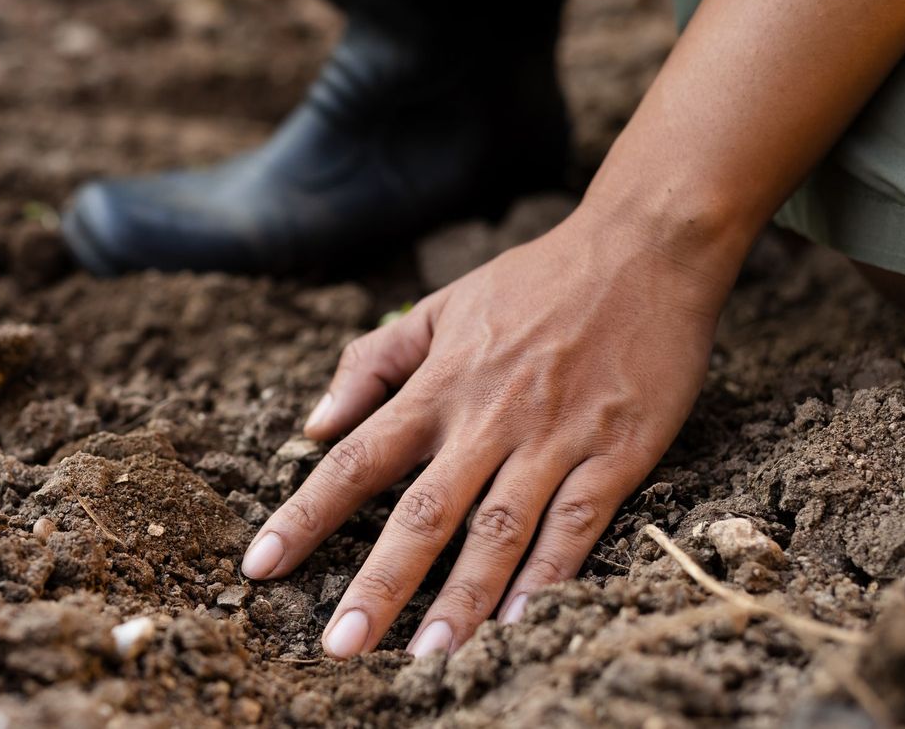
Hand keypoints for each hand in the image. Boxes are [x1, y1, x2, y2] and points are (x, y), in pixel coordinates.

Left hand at [240, 202, 735, 657]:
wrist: (645, 249)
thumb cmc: (536, 280)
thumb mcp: (442, 305)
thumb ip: (375, 362)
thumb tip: (315, 422)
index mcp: (439, 385)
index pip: (356, 459)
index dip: (306, 515)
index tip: (260, 566)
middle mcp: (487, 418)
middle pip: (422, 511)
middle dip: (378, 582)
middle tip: (339, 645)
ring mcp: (554, 437)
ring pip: (498, 529)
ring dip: (461, 598)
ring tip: (427, 655)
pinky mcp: (617, 451)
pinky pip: (577, 523)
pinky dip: (548, 575)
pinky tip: (520, 622)